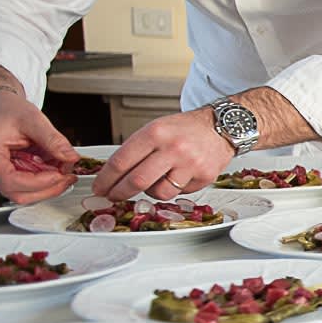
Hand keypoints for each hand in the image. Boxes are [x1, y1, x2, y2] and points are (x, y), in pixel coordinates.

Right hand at [0, 94, 76, 202]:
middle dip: (47, 188)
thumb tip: (70, 157)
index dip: (38, 183)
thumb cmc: (7, 110)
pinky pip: (24, 186)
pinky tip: (54, 168)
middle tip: (68, 175)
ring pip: (23, 193)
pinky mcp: (3, 175)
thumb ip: (53, 140)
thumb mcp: (33, 119)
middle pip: (17, 193)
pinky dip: (42, 181)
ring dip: (47, 185)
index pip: (10, 181)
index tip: (58, 174)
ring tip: (63, 168)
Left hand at [94, 108, 233, 200]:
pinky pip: (180, 193)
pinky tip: (178, 176)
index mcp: (156, 133)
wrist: (222, 126)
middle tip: (113, 196)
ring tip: (155, 181)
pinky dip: (174, 188)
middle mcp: (173, 148)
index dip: (106, 179)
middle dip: (119, 193)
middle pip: (137, 181)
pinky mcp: (204, 176)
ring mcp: (190, 164)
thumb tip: (114, 174)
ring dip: (151, 192)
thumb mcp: (156, 129)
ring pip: (159, 192)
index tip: (99, 187)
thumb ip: (136, 150)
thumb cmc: (186, 129)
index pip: (122, 161)